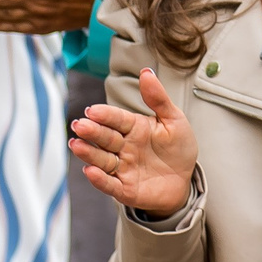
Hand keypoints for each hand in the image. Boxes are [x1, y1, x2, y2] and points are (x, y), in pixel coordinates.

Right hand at [70, 68, 199, 214]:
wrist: (185, 180)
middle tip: (79, 125)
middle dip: (91, 132)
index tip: (92, 111)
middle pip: (105, 138)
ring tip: (76, 145)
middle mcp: (124, 147)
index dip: (105, 115)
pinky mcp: (125, 189)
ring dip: (88, 153)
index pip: (116, 119)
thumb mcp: (174, 121)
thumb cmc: (178, 148)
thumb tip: (146, 72)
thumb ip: (158, 99)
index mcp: (133, 127)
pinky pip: (111, 184)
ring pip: (102, 160)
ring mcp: (123, 168)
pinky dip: (100, 179)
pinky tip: (90, 171)